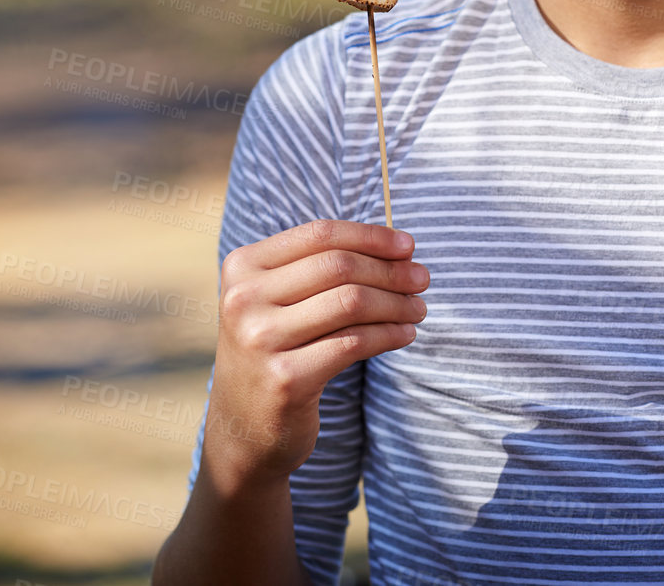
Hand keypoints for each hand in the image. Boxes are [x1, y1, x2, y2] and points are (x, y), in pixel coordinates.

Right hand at [203, 220, 428, 490]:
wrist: (244, 429)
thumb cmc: (275, 352)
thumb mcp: (279, 301)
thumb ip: (322, 268)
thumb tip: (398, 249)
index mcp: (242, 267)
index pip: (319, 235)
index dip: (371, 237)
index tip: (408, 246)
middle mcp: (243, 299)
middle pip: (339, 266)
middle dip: (391, 271)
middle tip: (422, 280)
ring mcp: (260, 339)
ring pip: (351, 302)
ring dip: (396, 303)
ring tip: (418, 309)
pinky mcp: (285, 378)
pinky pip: (354, 343)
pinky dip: (389, 334)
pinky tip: (405, 334)